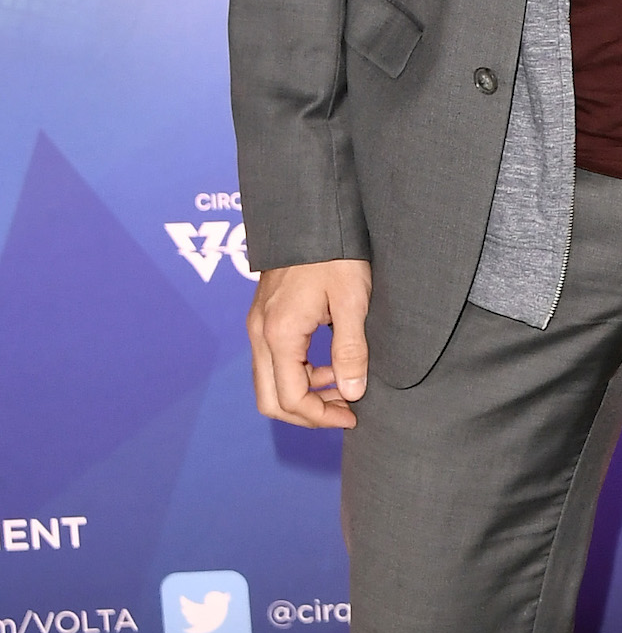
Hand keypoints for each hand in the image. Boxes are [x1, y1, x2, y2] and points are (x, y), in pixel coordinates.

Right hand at [247, 259, 372, 428]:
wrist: (312, 215)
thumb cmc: (336, 254)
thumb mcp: (353, 302)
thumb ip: (351, 350)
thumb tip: (352, 392)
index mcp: (280, 334)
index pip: (291, 399)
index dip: (321, 416)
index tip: (353, 416)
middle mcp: (260, 334)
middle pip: (270, 399)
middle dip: (308, 413)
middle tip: (345, 411)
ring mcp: (258, 325)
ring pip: (269, 382)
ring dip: (304, 393)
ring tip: (343, 386)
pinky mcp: (264, 317)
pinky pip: (273, 361)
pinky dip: (298, 373)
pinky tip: (329, 364)